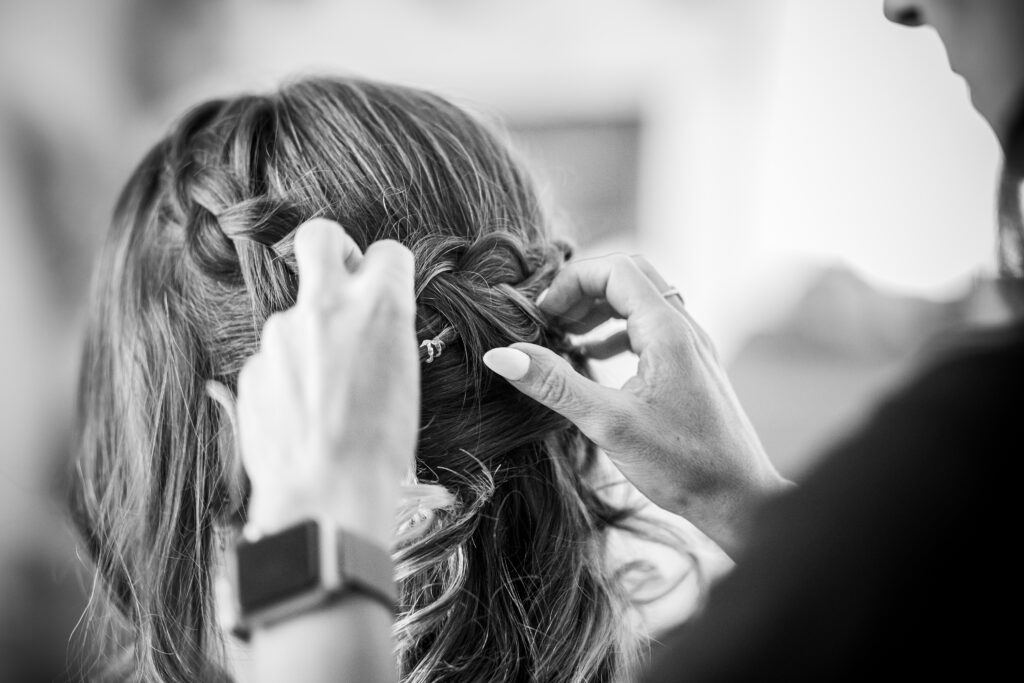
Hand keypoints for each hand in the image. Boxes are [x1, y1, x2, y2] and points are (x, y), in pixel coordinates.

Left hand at [234, 219, 417, 546]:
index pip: (387, 251)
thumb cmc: (381, 444)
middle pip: (319, 237)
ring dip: (310, 339)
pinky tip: (305, 416)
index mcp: (379, 304)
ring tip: (329, 396)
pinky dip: (289, 379)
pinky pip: (275, 361)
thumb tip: (369, 319)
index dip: (387, 270)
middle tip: (339, 280)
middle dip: (331, 248)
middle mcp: (326, 305)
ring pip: (296, 316)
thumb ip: (381, 331)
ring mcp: (282, 334)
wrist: (328, 494)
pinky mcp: (253, 367)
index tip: (382, 287)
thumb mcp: (404, 375)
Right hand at [482, 254, 790, 556]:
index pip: (615, 269)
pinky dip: (617, 332)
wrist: (739, 499)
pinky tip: (594, 359)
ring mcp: (691, 347)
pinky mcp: (690, 367)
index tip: (542, 315)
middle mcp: (684, 328)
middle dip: (584, 289)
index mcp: (668, 330)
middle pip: (628, 276)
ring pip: (640, 301)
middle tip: (551, 320)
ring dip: (599, 309)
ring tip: (566, 337)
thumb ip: (554, 384)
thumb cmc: (682, 464)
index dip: (571, 282)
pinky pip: (649, 329)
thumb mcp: (608, 424)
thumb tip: (501, 355)